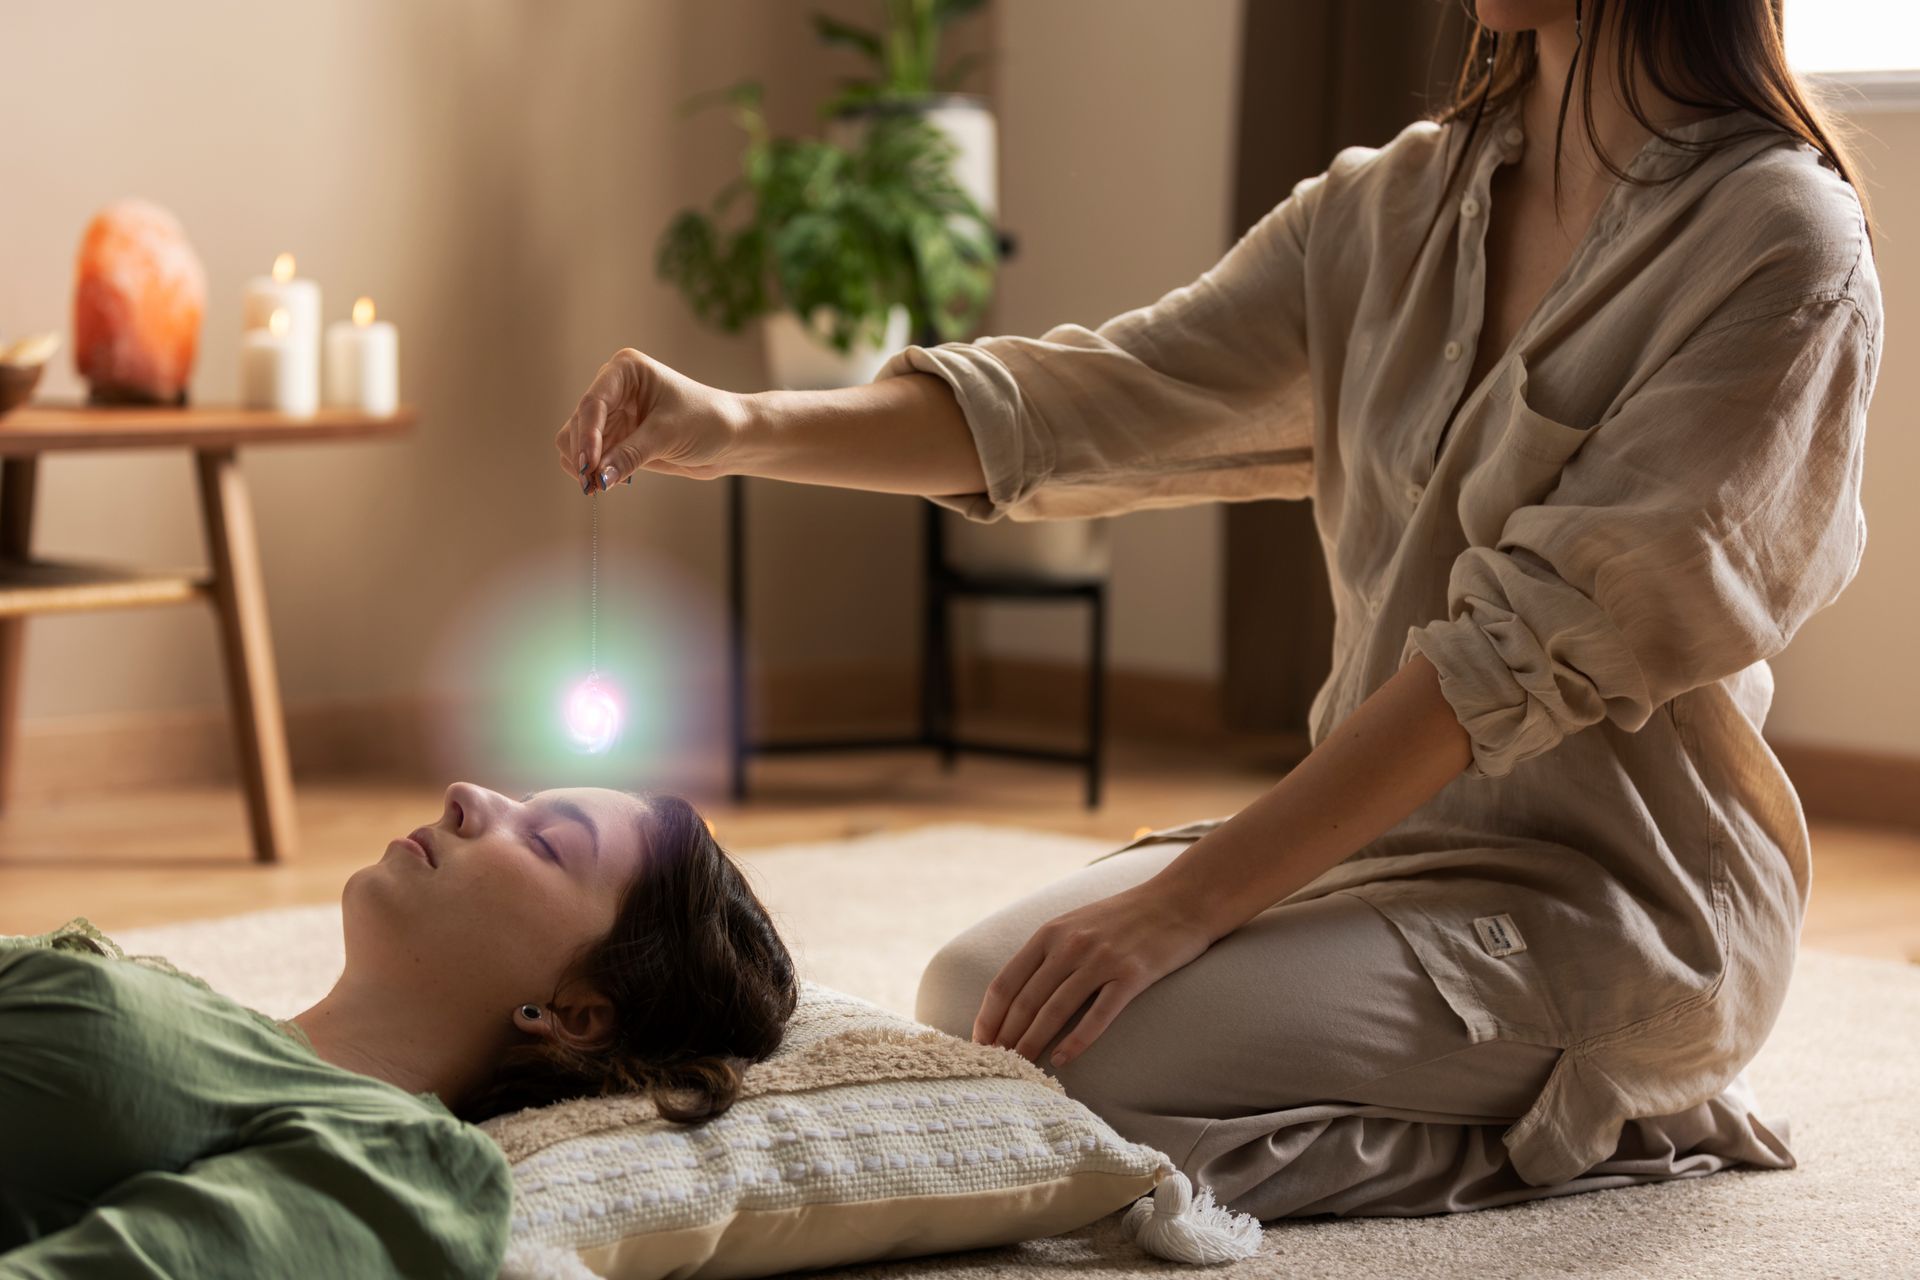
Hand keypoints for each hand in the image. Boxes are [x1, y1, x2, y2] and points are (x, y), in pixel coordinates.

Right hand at [555, 348, 747, 491]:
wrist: (732, 437)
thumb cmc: (708, 421)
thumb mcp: (668, 436)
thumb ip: (630, 455)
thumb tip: (598, 477)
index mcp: (625, 370)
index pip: (593, 403)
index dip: (586, 436)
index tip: (588, 466)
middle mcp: (614, 387)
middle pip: (578, 422)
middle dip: (584, 454)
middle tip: (593, 485)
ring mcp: (614, 413)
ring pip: (576, 439)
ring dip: (583, 464)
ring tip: (597, 487)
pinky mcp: (618, 436)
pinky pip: (591, 455)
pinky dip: (592, 470)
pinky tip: (605, 483)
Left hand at [972, 879, 1214, 1069]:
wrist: (1180, 900)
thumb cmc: (1125, 917)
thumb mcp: (1076, 922)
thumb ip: (1048, 951)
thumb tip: (1017, 992)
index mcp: (1050, 932)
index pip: (1005, 981)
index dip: (988, 1016)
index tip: (979, 1042)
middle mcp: (1070, 944)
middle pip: (1026, 1001)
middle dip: (1006, 1037)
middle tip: (995, 1064)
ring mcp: (1101, 959)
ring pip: (1055, 1010)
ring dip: (1033, 1043)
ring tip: (1021, 1067)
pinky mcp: (1132, 975)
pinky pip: (1098, 1015)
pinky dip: (1077, 1041)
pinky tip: (1063, 1060)